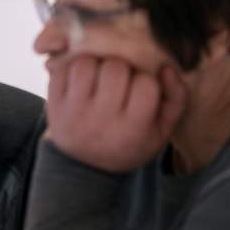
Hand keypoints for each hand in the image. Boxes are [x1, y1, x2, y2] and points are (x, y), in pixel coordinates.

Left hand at [42, 53, 187, 173]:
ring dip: (97, 64)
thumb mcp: (160, 132)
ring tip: (100, 78)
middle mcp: (102, 119)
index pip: (146, 84)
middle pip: (116, 68)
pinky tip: (82, 80)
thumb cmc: (128, 143)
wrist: (84, 167)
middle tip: (120, 82)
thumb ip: (174, 99)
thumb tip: (166, 67)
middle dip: (122, 69)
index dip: (146, 81)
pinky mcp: (54, 102)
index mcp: (132, 128)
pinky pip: (63, 68)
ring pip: (88, 62)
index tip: (140, 91)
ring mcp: (74, 110)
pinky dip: (73, 68)